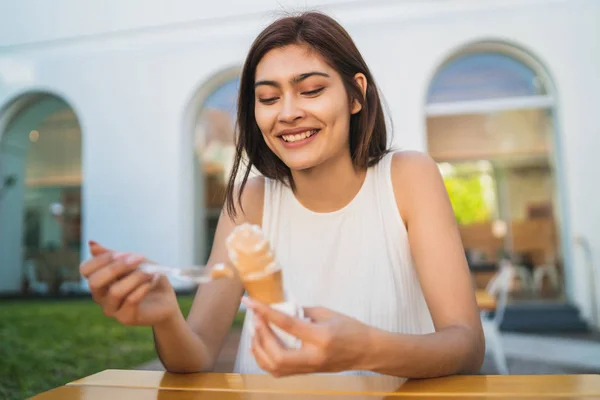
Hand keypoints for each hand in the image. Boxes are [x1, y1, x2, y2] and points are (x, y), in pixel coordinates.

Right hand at [79, 241, 179, 326]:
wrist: (166, 299)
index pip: (85, 269)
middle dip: (117, 267)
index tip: (124, 254)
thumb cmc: (148, 277)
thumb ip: (114, 255)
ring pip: (115, 291)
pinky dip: (144, 287)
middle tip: (138, 259)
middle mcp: (100, 296)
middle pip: (95, 281)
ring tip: (151, 272)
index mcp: (99, 281)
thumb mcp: (134, 262)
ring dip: (136, 277)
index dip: (102, 259)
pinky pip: (131, 300)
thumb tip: (91, 244)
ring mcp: (112, 309)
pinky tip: (154, 279)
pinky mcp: (126, 318)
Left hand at [242, 298, 371, 376]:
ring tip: (256, 332)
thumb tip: (279, 308)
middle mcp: (314, 356)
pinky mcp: (307, 373)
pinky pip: (279, 371)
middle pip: (277, 354)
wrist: (367, 351)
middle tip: (256, 319)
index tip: (251, 302)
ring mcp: (310, 368)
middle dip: (260, 336)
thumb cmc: (350, 328)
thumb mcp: (327, 313)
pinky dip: (265, 359)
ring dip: (259, 349)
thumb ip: (302, 311)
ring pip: (275, 367)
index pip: (287, 324)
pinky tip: (261, 346)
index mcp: (321, 337)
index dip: (265, 312)